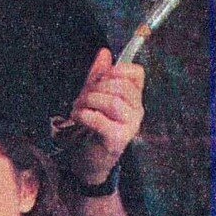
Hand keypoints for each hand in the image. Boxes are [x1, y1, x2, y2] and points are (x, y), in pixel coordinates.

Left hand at [67, 48, 144, 187]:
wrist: (89, 163)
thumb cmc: (92, 129)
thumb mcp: (94, 98)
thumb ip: (98, 76)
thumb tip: (104, 52)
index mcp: (134, 98)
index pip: (136, 73)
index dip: (116, 71)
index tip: (100, 80)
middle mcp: (137, 111)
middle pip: (120, 86)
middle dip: (95, 88)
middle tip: (82, 99)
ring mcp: (129, 125)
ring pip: (111, 101)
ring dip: (87, 102)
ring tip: (78, 110)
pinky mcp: (116, 139)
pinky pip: (99, 119)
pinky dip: (83, 115)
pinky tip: (78, 118)